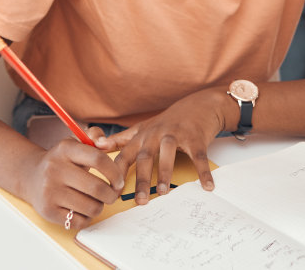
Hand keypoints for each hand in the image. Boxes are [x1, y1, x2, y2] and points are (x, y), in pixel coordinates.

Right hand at [15, 134, 122, 231]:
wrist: (31, 176)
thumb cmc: (62, 161)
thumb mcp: (75, 143)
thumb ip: (94, 136)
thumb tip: (106, 143)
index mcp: (65, 149)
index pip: (98, 159)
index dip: (115, 172)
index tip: (119, 180)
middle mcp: (54, 169)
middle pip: (97, 188)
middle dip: (111, 194)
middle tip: (111, 194)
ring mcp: (49, 191)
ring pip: (91, 207)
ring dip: (99, 206)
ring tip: (95, 201)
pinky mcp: (48, 210)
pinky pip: (79, 221)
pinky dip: (86, 218)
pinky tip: (82, 209)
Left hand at [99, 88, 224, 204]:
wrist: (200, 105)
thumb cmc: (169, 121)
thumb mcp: (143, 128)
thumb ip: (121, 139)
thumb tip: (98, 145)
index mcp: (142, 135)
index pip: (125, 154)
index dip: (117, 173)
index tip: (112, 192)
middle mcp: (156, 133)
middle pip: (145, 156)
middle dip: (142, 179)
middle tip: (140, 200)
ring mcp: (176, 133)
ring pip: (168, 153)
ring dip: (165, 172)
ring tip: (163, 192)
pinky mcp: (195, 136)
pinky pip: (198, 156)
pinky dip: (203, 172)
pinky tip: (206, 186)